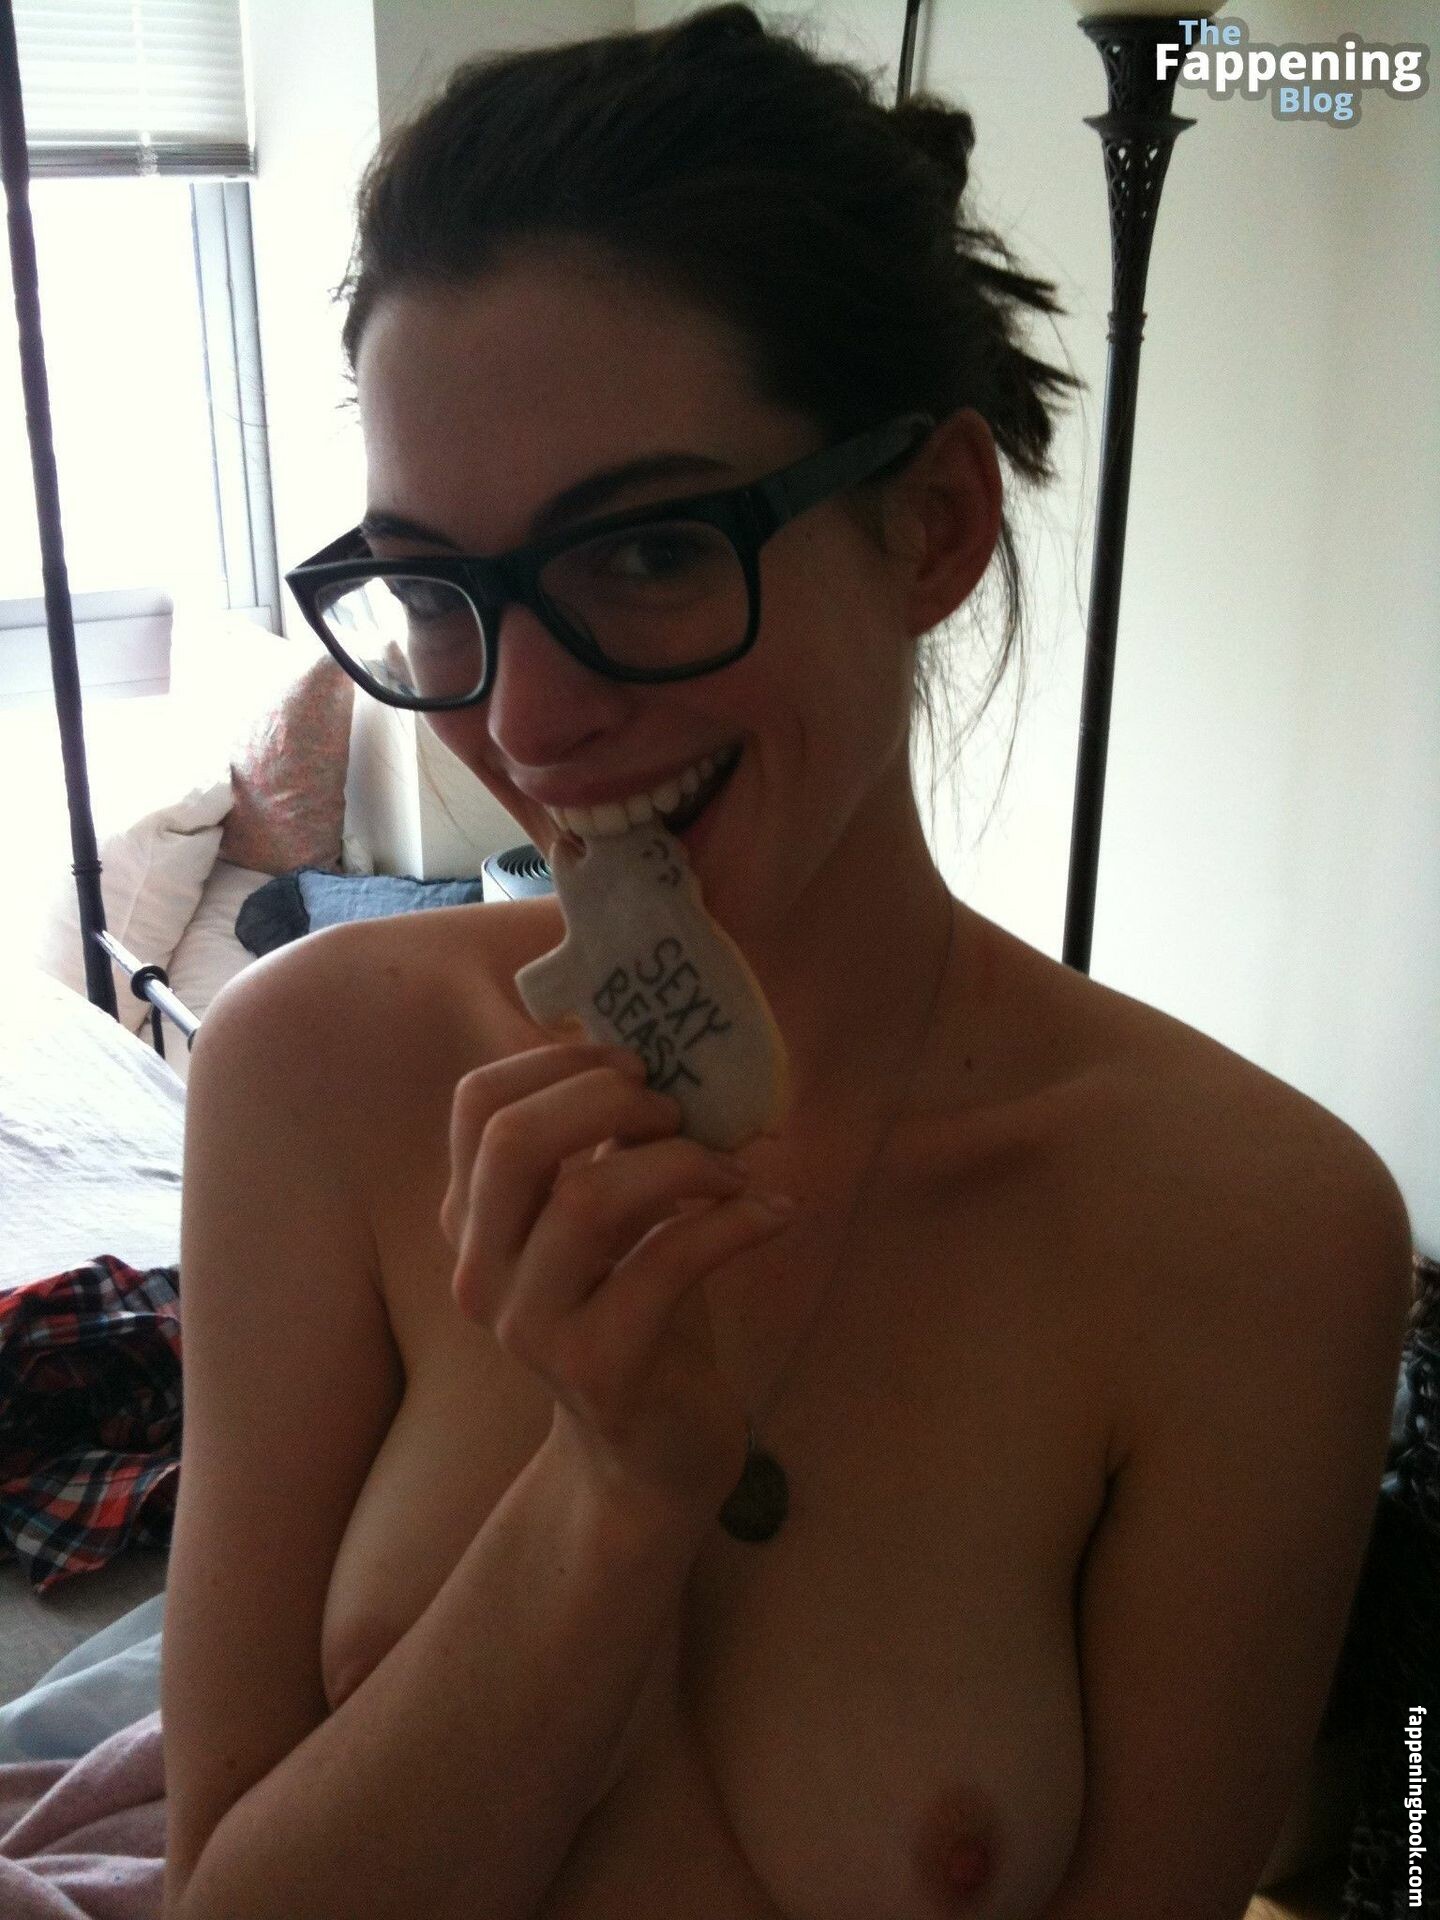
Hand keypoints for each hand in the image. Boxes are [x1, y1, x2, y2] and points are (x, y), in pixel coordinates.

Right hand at [440, 1042, 794, 1522]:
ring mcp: (532, 1325)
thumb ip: (612, 1141)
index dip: (557, 1062)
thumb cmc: (638, 1309)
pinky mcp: (598, 1367)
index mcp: (473, 1219)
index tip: (636, 1065)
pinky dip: (732, 1222)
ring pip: (589, 1200)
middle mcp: (480, 1271)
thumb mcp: (613, 1215)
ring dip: (681, 1162)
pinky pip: (665, 1264)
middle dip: (609, 1100)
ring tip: (733, 1171)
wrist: (652, 1450)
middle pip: (515, 1142)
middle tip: (678, 1111)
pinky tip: (776, 1212)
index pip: (476, 1104)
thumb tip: (665, 1046)